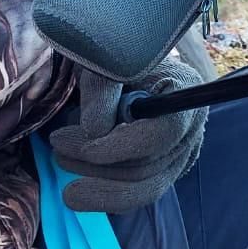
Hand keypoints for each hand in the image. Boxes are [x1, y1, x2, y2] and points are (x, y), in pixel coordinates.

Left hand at [49, 58, 206, 212]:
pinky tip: (80, 180)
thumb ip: (101, 89)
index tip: (67, 141)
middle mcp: (191, 129)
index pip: (160, 133)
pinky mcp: (165, 171)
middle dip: (95, 165)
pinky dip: (106, 191)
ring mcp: (181, 155)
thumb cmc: (119, 55)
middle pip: (150, 167)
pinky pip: (137, 192)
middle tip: (56, 149)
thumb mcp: (106, 61)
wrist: (128, 64)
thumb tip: (95, 131)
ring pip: (143, 187)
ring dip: (96, 181)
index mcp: (185, 93)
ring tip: (61, 160)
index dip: (116, 146)